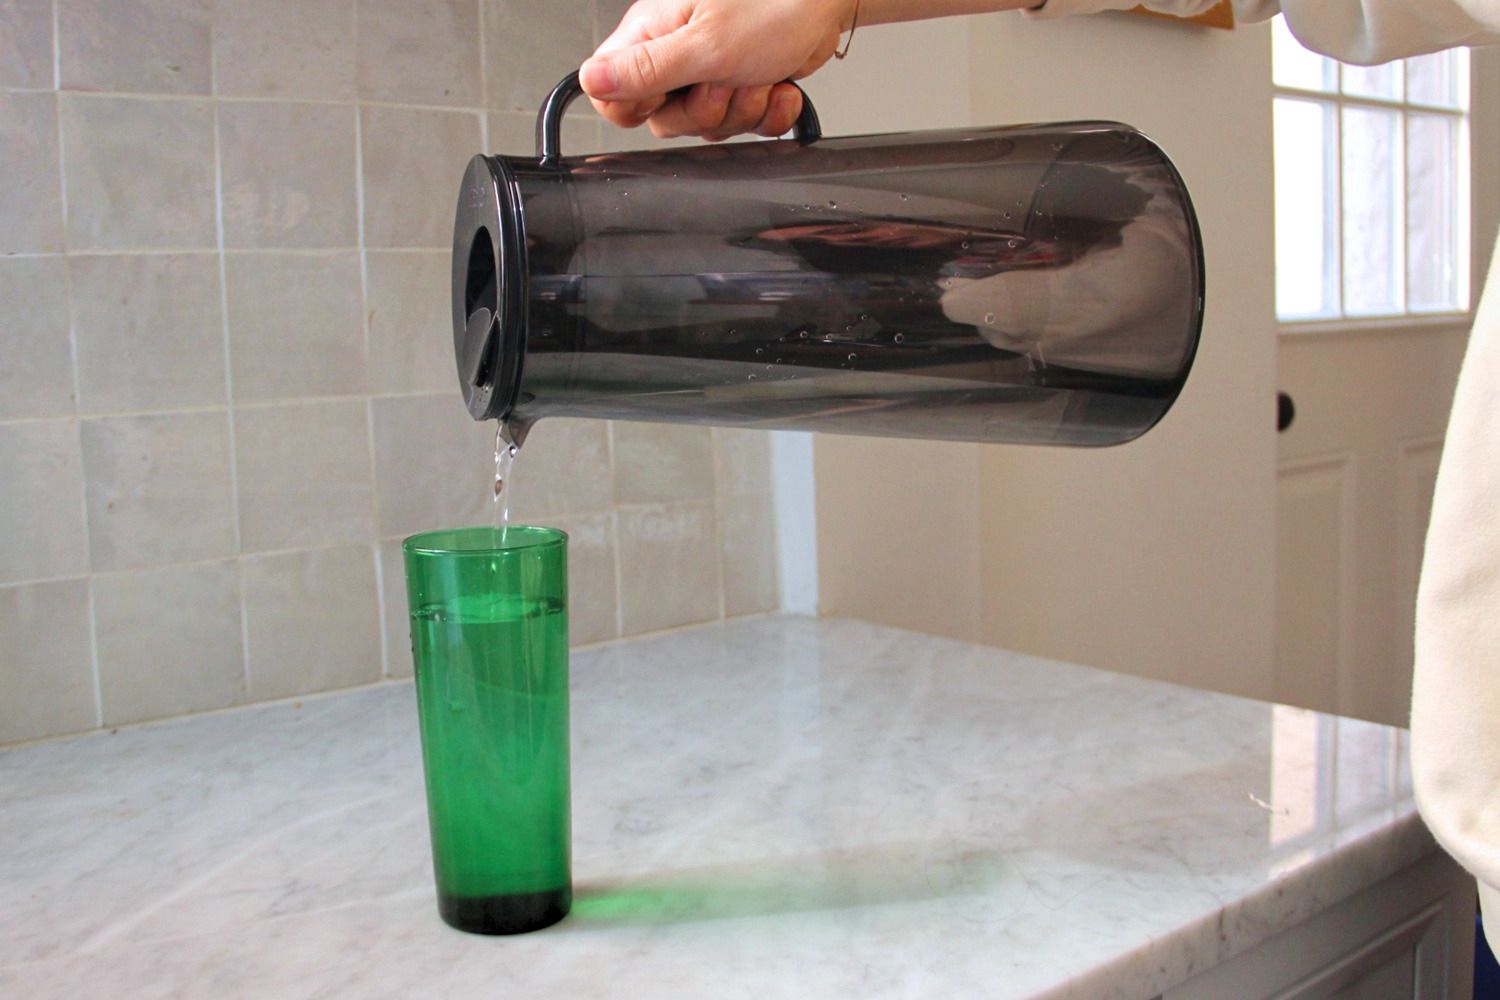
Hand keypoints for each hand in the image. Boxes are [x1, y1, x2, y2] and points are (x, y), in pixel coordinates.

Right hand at [580, 0, 855, 140]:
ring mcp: (707, 69)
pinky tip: (778, 86)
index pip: (610, 92)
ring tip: (759, 76)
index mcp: (651, 33)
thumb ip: (644, 71)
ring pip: (706, 124)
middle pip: (664, 120)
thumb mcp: (704, 45)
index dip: (633, 108)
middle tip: (726, 80)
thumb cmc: (774, 3)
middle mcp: (675, 51)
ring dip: (742, 110)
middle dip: (705, 111)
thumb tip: (591, 82)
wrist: (829, 0)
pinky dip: (767, 112)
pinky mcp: (740, 83)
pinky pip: (741, 123)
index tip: (667, 97)